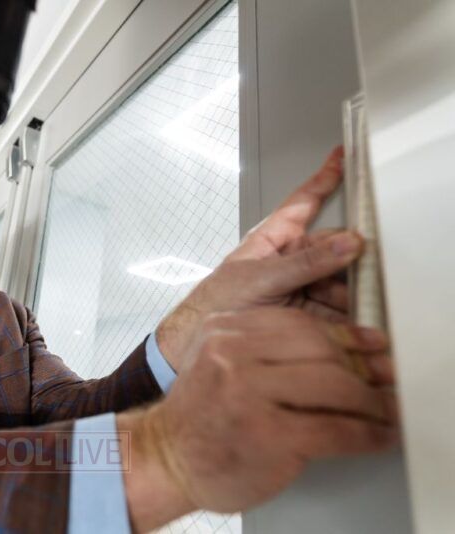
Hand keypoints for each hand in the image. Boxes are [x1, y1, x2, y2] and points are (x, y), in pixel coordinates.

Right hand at [122, 308, 397, 530]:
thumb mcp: (216, 362)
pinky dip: (367, 435)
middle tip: (383, 379)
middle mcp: (232, 354)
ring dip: (370, 400)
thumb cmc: (197, 416)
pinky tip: (375, 435)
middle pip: (319, 347)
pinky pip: (335, 428)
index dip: (343, 335)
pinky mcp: (267, 434)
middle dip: (361, 366)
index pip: (297, 322)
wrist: (165, 458)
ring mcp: (248, 393)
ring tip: (382, 409)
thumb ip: (258, 347)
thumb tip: (332, 345)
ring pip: (334, 384)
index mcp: (222, 330)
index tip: (370, 345)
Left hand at [157, 147, 356, 368]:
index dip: (324, 178)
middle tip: (374, 263)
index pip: (304, 202)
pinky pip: (336, 311)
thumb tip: (348, 243)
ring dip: (354, 292)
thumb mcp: (260, 278)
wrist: (201, 340)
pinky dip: (349, 317)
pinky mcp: (307, 314)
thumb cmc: (218, 302)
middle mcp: (290, 259)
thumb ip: (304, 263)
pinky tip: (360, 323)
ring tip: (366, 299)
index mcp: (273, 238)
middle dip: (353, 258)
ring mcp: (300, 286)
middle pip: (334, 249)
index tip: (343, 155)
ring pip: (340, 282)